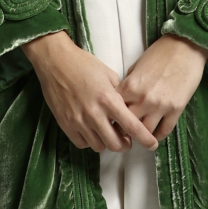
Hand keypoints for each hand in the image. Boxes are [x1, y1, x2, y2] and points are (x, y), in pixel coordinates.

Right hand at [24, 31, 154, 151]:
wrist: (55, 62)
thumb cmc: (83, 64)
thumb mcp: (109, 75)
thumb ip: (120, 95)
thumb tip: (127, 110)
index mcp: (109, 99)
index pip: (132, 126)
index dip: (145, 139)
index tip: (152, 144)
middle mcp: (94, 113)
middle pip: (116, 144)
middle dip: (125, 145)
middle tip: (126, 140)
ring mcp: (78, 120)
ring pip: (99, 146)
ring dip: (107, 143)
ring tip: (107, 133)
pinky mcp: (65, 124)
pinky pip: (82, 143)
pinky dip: (90, 141)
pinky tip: (92, 132)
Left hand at [119, 36, 207, 143]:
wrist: (185, 46)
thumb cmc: (159, 53)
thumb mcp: (136, 66)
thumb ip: (128, 85)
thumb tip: (123, 100)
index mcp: (129, 87)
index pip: (113, 111)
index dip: (111, 118)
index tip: (112, 123)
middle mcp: (142, 99)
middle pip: (126, 126)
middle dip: (124, 131)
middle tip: (124, 134)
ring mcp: (160, 106)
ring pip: (145, 132)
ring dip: (142, 135)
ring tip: (140, 136)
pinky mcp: (176, 109)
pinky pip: (164, 131)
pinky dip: (158, 135)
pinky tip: (156, 134)